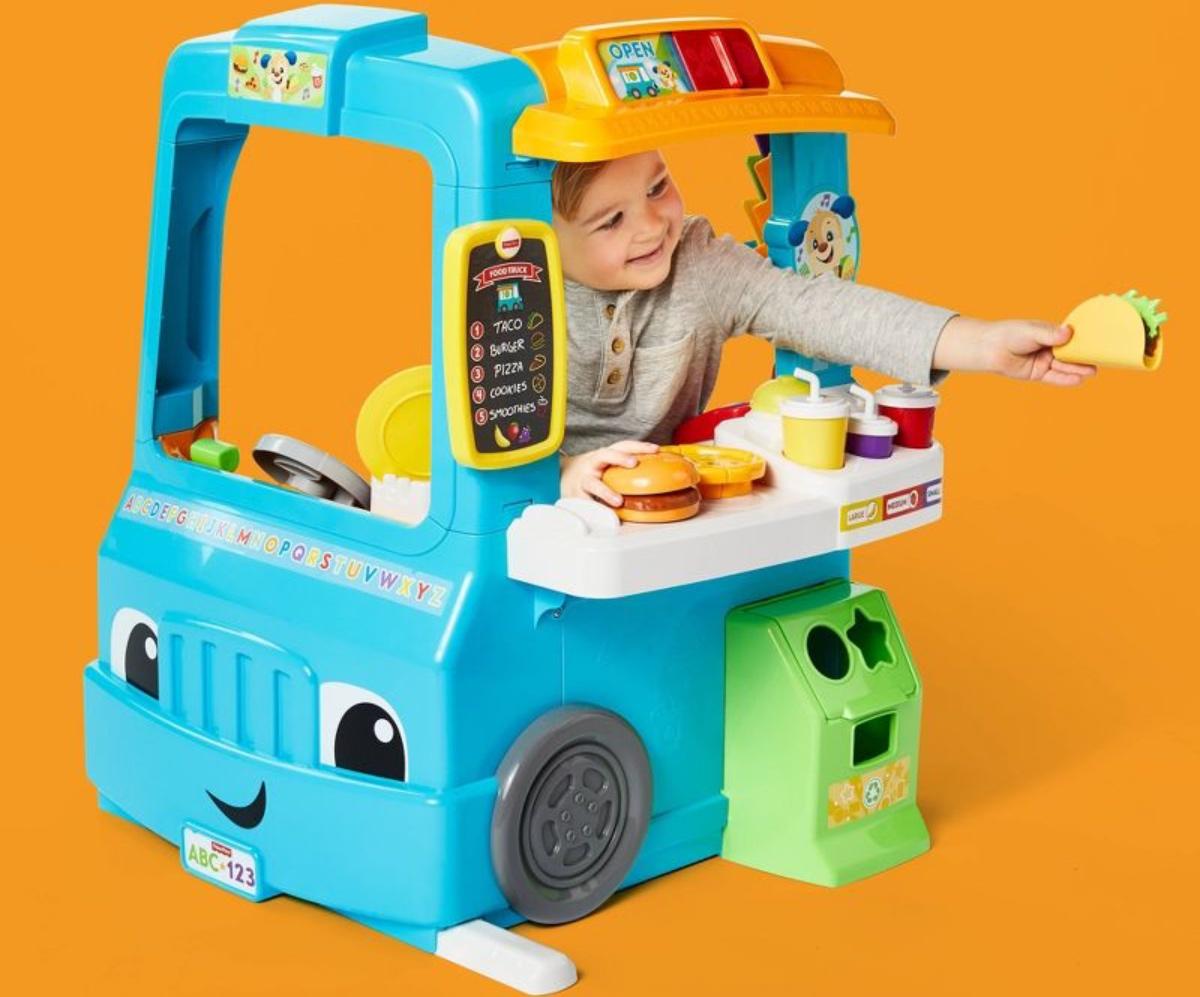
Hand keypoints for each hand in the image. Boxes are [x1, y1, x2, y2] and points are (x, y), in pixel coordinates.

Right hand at [560, 440, 658, 505]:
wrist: (562, 476)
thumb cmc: (594, 472)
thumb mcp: (607, 464)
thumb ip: (626, 467)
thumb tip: (658, 472)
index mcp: (605, 455)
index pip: (623, 446)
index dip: (639, 446)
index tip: (655, 449)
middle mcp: (593, 464)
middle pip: (605, 455)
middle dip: (619, 458)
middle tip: (634, 463)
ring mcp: (584, 480)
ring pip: (592, 483)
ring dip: (605, 491)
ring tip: (618, 501)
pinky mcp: (576, 496)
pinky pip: (585, 503)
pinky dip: (594, 509)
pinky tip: (605, 516)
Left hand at [933, 316, 1097, 385]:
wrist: (989, 349)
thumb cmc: (1010, 334)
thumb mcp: (1032, 331)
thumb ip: (1050, 334)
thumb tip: (1067, 332)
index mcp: (1052, 334)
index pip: (1073, 338)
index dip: (1086, 341)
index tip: (1101, 343)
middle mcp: (1051, 348)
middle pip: (1072, 354)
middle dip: (1085, 357)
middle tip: (1101, 359)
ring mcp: (1045, 361)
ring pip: (1064, 367)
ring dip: (1078, 369)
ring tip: (1092, 371)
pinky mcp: (1038, 374)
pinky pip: (1054, 378)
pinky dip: (1065, 379)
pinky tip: (1078, 380)